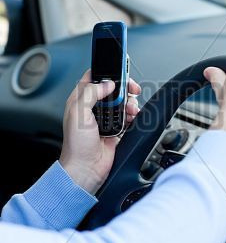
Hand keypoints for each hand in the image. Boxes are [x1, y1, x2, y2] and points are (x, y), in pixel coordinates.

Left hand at [59, 70, 140, 193]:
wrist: (86, 169)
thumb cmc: (76, 146)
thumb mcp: (79, 113)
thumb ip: (91, 93)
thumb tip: (107, 84)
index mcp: (80, 100)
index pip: (94, 78)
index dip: (107, 74)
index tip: (119, 74)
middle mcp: (93, 108)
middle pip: (113, 89)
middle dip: (124, 88)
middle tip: (132, 89)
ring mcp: (105, 119)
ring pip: (122, 102)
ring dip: (130, 103)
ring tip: (131, 109)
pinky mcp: (116, 129)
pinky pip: (128, 117)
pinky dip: (133, 116)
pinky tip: (132, 117)